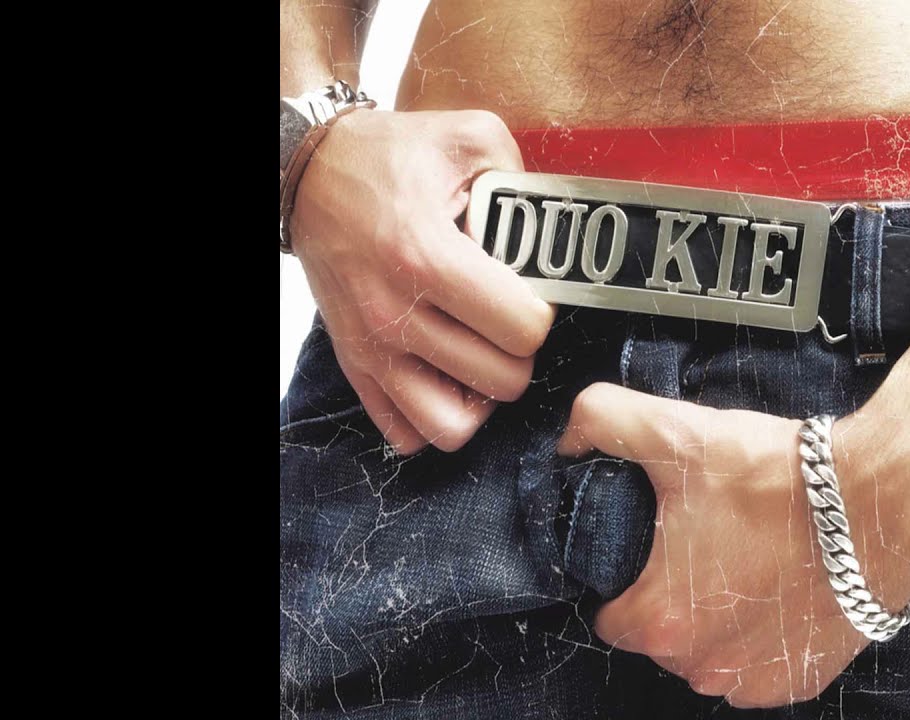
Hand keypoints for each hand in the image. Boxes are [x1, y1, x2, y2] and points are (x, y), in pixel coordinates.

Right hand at [290, 109, 554, 453]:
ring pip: (453, 426)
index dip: (542, 313)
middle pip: (502, 380)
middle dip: (520, 353)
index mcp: (426, 255)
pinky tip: (447, 376)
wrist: (309, 172)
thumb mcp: (468, 137)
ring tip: (482, 358)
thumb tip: (556, 224)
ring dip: (481, 396)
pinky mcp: (354, 366)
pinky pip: (405, 431)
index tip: (530, 292)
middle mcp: (394, 312)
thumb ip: (522, 176)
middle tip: (508, 321)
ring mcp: (370, 348)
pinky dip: (434, 416)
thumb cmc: (391, 156)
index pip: (522, 329)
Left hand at [558, 383, 909, 707]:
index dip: (626, 578)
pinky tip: (777, 589)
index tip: (655, 547)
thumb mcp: (677, 432)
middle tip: (708, 542)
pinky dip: (763, 636)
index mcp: (661, 621)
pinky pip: (759, 666)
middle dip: (675, 595)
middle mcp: (704, 666)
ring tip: (746, 561)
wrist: (879, 498)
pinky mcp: (801, 681)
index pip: (611, 618)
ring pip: (710, 655)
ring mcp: (756, 680)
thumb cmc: (781, 477)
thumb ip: (603, 422)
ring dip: (719, 619)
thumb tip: (571, 440)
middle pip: (662, 637)